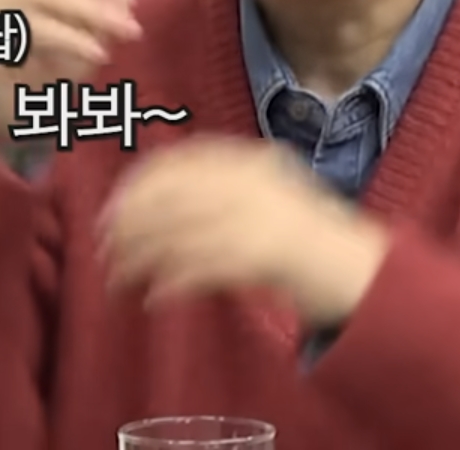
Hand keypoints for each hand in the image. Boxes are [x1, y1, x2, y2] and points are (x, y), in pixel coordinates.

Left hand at [99, 137, 391, 326]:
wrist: (357, 267)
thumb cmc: (303, 237)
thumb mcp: (263, 196)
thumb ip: (217, 192)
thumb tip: (145, 202)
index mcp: (249, 161)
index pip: (178, 163)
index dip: (138, 187)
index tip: (110, 210)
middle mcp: (251, 182)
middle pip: (170, 199)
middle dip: (128, 226)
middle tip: (102, 250)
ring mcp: (259, 216)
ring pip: (178, 235)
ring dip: (139, 260)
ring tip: (116, 281)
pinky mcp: (264, 255)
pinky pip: (201, 268)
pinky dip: (171, 284)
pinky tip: (153, 298)